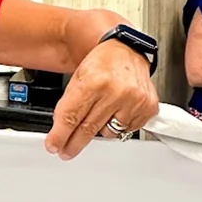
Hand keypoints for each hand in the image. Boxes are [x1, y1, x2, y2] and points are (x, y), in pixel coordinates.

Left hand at [46, 41, 158, 159]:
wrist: (128, 51)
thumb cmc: (103, 62)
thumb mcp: (77, 77)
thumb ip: (68, 104)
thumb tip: (60, 131)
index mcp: (95, 81)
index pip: (72, 116)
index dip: (60, 135)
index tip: (53, 146)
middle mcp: (116, 92)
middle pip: (88, 129)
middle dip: (73, 143)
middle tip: (66, 150)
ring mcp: (135, 101)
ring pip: (109, 133)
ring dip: (99, 131)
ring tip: (98, 114)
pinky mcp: (148, 108)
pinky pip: (127, 130)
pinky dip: (118, 126)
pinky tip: (116, 111)